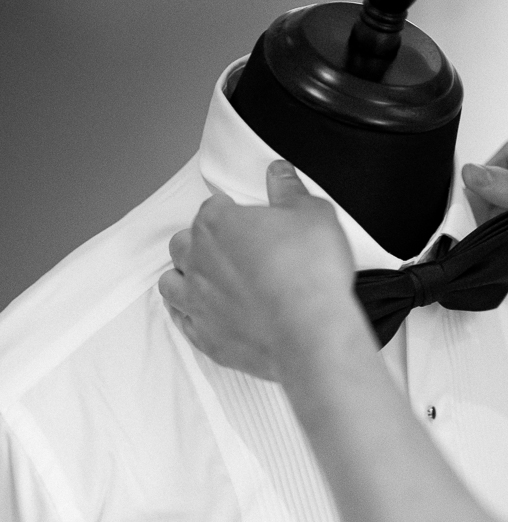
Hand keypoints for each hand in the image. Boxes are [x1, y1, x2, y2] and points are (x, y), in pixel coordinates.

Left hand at [159, 161, 358, 380]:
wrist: (313, 336)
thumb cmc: (312, 275)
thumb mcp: (313, 215)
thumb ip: (289, 190)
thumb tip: (278, 173)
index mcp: (217, 223)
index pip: (212, 209)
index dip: (232, 214)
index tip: (249, 223)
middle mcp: (198, 261)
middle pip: (182, 244)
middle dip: (200, 244)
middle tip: (228, 251)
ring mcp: (198, 303)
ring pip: (170, 284)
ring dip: (183, 278)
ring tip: (207, 281)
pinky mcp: (206, 338)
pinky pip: (183, 324)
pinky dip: (189, 316)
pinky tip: (204, 314)